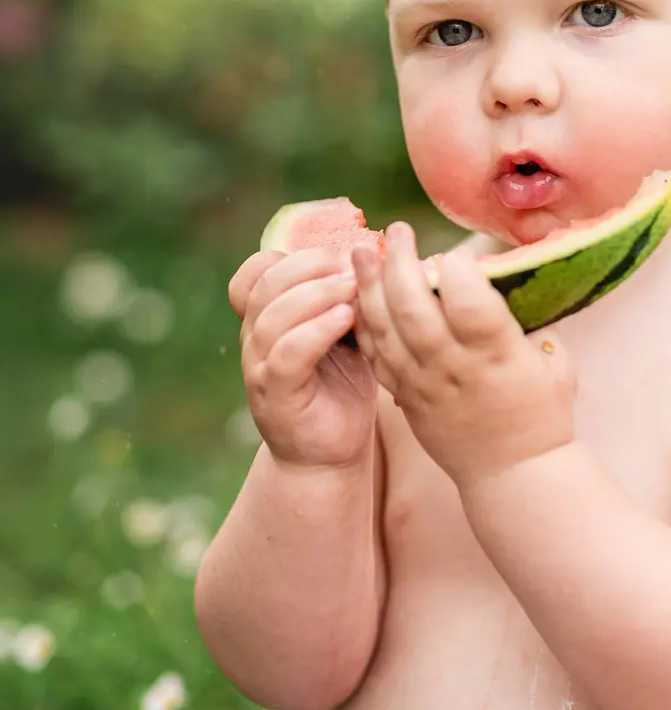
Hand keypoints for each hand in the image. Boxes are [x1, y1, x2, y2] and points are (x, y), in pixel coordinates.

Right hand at [229, 248, 376, 470]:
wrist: (331, 455)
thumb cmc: (342, 389)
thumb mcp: (345, 335)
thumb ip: (346, 300)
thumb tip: (377, 256)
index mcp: (267, 318)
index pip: (255, 271)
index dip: (290, 255)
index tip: (336, 254)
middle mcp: (255, 339)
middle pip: (267, 284)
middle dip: (311, 266)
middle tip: (353, 266)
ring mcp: (260, 369)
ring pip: (274, 317)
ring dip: (318, 294)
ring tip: (354, 288)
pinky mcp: (276, 397)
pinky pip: (288, 355)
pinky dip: (316, 330)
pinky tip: (346, 318)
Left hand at [350, 220, 576, 491]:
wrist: (512, 476)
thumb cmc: (541, 416)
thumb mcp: (555, 365)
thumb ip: (526, 324)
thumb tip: (501, 284)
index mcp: (497, 356)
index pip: (468, 301)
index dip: (458, 267)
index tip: (457, 251)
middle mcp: (455, 368)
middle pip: (414, 308)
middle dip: (400, 262)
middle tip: (397, 231)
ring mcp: (423, 384)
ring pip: (385, 329)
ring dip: (369, 286)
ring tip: (360, 251)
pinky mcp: (405, 398)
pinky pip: (376, 356)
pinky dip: (363, 324)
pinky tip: (356, 297)